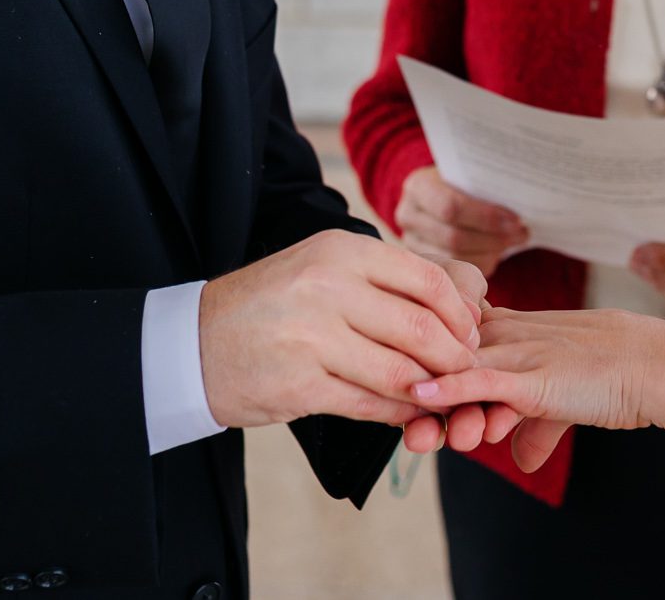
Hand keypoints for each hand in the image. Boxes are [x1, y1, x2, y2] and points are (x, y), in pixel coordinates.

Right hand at [198, 229, 481, 427]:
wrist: (192, 343)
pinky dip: (399, 413)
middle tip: (467, 371)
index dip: (461, 312)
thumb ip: (384, 282)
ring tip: (443, 396)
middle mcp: (327, 288)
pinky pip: (370, 404)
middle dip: (456, 356)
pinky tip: (408, 413)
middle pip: (422, 327)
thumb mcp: (323, 268)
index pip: (427, 279)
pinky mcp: (300, 386)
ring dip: (432, 390)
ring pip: (401, 372)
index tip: (471, 333)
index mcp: (341, 251)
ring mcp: (311, 338)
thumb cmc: (271, 304)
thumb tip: (463, 303)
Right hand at [397, 166, 528, 275]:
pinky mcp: (422, 263)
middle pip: (454, 237)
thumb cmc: (462, 180)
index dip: (486, 216)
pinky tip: (498, 252)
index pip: (451, 207)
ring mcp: (411, 243)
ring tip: (514, 241)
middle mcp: (407, 216)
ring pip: (456, 258)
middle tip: (522, 233)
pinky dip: (482, 263)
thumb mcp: (467, 174)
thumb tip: (520, 201)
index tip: (516, 219)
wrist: (442, 192)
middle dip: (493, 237)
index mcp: (417, 187)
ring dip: (492, 252)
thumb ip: (484, 185)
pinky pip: (457, 272)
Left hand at [411, 307, 664, 471]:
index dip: (428, 371)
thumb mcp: (565, 400)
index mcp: (509, 331)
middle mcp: (505, 337)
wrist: (654, 366)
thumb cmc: (615, 376)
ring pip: (454, 374)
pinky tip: (420, 397)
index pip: (451, 343)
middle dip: (418, 393)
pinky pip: (480, 382)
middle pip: (441, 358)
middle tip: (409, 431)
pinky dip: (449, 390)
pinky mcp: (531, 378)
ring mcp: (517, 355)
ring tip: (416, 437)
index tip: (410, 406)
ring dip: (430, 409)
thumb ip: (537, 427)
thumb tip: (523, 460)